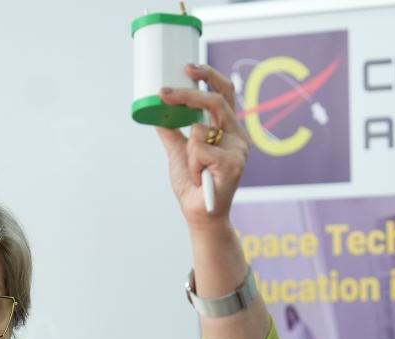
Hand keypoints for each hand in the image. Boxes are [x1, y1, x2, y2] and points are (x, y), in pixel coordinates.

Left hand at [155, 63, 249, 227]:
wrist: (200, 215)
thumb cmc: (193, 185)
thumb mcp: (179, 152)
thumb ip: (172, 131)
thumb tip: (155, 109)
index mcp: (230, 129)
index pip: (225, 93)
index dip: (209, 76)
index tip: (187, 67)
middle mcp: (239, 136)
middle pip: (216, 100)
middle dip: (188, 94)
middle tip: (164, 92)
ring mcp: (239, 149)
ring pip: (200, 130)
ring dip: (188, 153)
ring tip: (194, 172)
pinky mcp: (234, 163)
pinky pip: (200, 149)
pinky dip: (191, 165)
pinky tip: (199, 179)